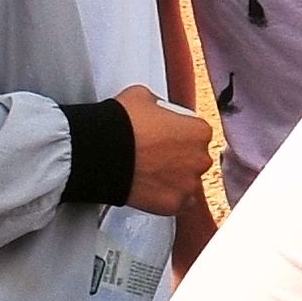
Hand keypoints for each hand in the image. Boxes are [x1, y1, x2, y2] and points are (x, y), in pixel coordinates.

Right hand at [118, 86, 215, 216]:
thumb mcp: (142, 96)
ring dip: (174, 178)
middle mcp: (200, 159)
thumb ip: (159, 105)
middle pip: (195, 159)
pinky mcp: (174, 204)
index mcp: (199, 131)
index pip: (198, 133)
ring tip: (149, 172)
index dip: (180, 134)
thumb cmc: (121, 124)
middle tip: (155, 155)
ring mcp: (189, 184)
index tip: (167, 136)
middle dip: (179, 158)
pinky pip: (176, 202)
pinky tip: (150, 188)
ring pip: (187, 182)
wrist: (100, 152)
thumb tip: (155, 108)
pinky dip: (166, 197)